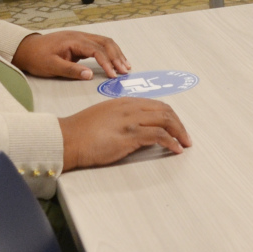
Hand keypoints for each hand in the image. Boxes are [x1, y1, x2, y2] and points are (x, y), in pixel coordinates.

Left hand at [11, 30, 132, 79]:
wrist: (26, 48)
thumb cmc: (37, 57)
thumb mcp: (51, 66)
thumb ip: (71, 70)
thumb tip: (89, 75)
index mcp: (74, 41)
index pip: (97, 50)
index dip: (107, 63)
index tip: (113, 75)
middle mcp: (80, 36)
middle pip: (105, 43)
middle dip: (117, 56)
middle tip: (125, 71)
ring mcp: (80, 38)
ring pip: (104, 42)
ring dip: (116, 53)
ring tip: (125, 66)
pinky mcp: (80, 43)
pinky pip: (99, 45)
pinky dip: (109, 53)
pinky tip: (114, 60)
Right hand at [60, 99, 190, 168]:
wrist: (67, 138)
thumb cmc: (80, 131)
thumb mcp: (104, 116)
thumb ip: (121, 118)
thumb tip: (136, 128)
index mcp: (124, 102)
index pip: (156, 105)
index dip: (170, 116)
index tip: (176, 127)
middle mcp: (130, 108)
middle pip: (165, 110)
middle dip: (179, 124)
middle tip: (185, 137)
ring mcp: (130, 120)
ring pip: (166, 120)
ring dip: (179, 133)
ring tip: (185, 144)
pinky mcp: (129, 135)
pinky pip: (158, 135)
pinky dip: (171, 142)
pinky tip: (175, 149)